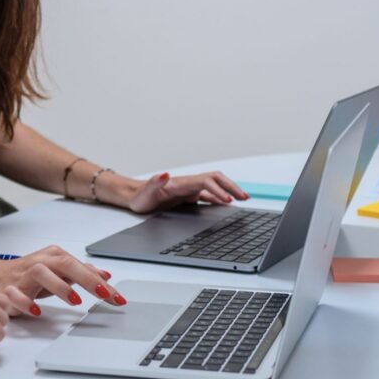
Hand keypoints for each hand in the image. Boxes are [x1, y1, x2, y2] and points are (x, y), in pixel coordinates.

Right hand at [0, 244, 124, 317]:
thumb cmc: (29, 274)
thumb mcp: (59, 272)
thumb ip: (81, 273)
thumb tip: (105, 276)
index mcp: (54, 256)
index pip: (81, 266)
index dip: (100, 281)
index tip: (117, 296)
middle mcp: (40, 262)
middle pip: (65, 263)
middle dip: (86, 278)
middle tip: (103, 293)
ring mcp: (24, 275)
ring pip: (40, 273)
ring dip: (59, 286)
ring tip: (75, 300)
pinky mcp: (9, 289)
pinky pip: (15, 293)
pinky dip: (26, 302)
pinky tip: (37, 311)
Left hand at [128, 170, 248, 212]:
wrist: (134, 196)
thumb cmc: (140, 196)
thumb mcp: (145, 193)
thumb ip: (155, 183)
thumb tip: (164, 174)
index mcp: (180, 183)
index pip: (205, 182)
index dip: (218, 191)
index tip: (228, 201)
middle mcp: (187, 183)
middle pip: (215, 180)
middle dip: (231, 187)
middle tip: (245, 197)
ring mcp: (189, 189)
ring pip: (214, 186)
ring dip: (229, 190)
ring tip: (243, 199)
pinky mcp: (188, 196)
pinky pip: (208, 195)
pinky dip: (220, 198)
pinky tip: (227, 205)